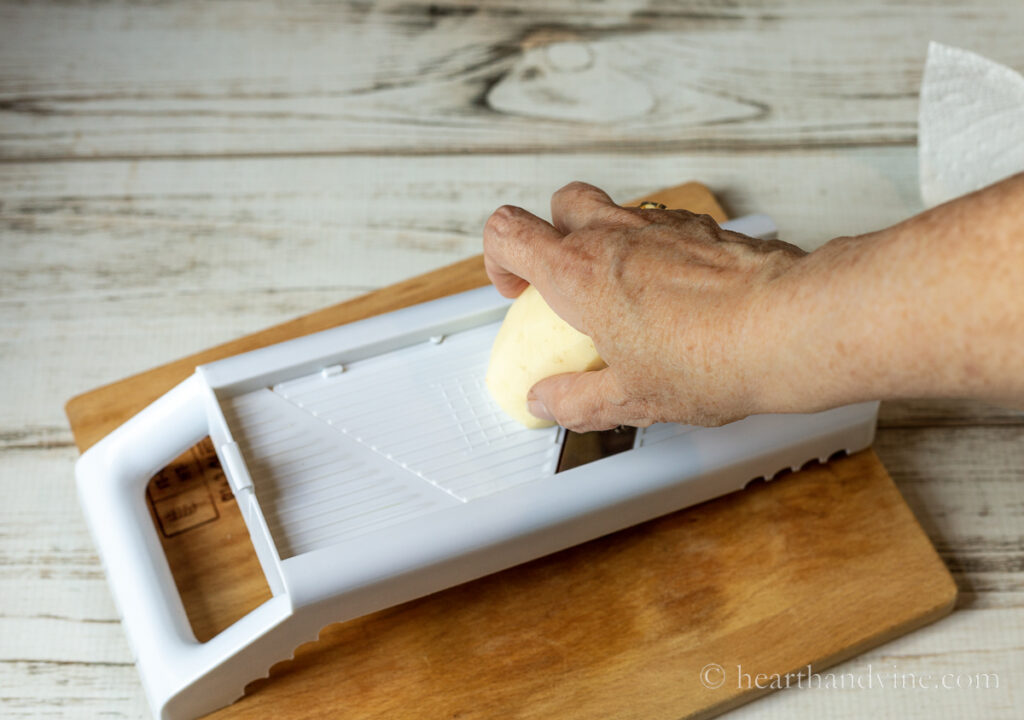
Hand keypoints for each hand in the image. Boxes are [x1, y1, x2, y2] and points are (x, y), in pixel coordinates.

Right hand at [483, 182, 806, 430]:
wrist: (790, 327)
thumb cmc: (712, 358)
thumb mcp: (630, 399)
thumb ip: (576, 400)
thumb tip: (549, 402)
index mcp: (579, 272)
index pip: (508, 232)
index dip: (499, 258)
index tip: (516, 291)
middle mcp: (615, 235)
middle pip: (560, 204)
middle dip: (553, 235)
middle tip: (565, 282)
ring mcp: (662, 225)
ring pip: (613, 209)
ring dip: (605, 240)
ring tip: (623, 292)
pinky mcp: (704, 228)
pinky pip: (662, 225)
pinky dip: (654, 248)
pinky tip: (673, 291)